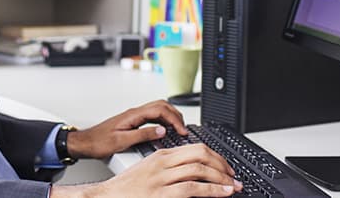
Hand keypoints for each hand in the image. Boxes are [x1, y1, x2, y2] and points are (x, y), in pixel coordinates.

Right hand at [51, 144, 241, 197]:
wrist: (106, 196)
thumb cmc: (126, 188)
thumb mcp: (148, 171)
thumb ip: (169, 169)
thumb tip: (192, 174)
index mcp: (161, 155)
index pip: (195, 147)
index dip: (216, 156)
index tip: (225, 167)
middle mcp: (163, 163)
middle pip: (201, 154)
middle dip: (222, 165)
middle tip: (233, 176)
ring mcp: (162, 178)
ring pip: (200, 169)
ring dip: (222, 178)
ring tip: (233, 186)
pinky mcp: (161, 193)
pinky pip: (193, 188)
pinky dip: (213, 190)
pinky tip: (223, 193)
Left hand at [67, 100, 190, 158]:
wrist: (85, 143)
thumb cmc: (99, 142)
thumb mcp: (122, 141)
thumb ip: (143, 134)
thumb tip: (162, 130)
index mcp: (133, 115)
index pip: (160, 110)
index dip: (174, 119)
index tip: (181, 131)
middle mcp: (134, 113)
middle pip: (161, 105)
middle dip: (176, 115)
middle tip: (183, 129)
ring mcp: (133, 116)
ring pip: (157, 109)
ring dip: (170, 116)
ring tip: (178, 128)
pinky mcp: (132, 121)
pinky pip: (152, 116)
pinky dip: (163, 120)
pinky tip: (165, 129)